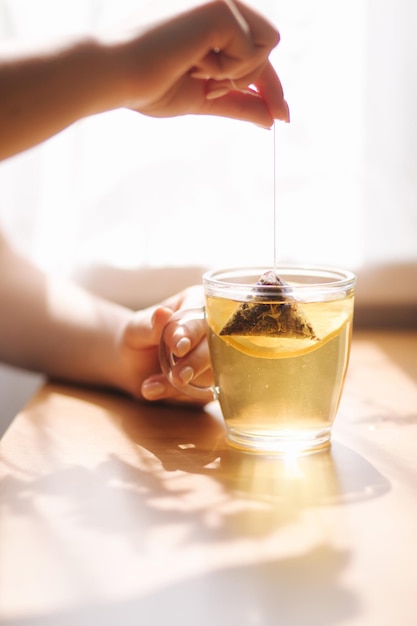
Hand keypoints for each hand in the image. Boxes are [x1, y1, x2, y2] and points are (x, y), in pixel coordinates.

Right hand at [112, 0, 288, 126]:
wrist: (115, 75)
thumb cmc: (147, 84)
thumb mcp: (202, 97)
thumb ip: (237, 103)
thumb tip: (270, 119)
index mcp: (213, 19)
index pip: (256, 51)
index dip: (271, 85)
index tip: (282, 116)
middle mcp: (221, 1)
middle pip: (269, 45)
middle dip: (252, 79)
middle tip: (207, 84)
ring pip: (268, 45)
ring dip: (234, 73)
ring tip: (194, 68)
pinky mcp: (221, 6)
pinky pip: (252, 49)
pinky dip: (226, 68)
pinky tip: (193, 60)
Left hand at [119, 286, 212, 405]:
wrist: (133, 365)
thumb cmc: (136, 337)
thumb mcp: (136, 330)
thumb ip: (151, 326)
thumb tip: (162, 313)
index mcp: (196, 304)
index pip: (201, 317)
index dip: (192, 333)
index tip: (179, 346)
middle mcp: (212, 330)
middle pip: (216, 346)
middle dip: (196, 362)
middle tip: (179, 376)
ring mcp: (216, 357)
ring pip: (212, 372)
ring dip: (181, 384)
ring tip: (150, 385)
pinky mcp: (212, 382)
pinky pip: (203, 393)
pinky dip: (177, 395)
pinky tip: (153, 390)